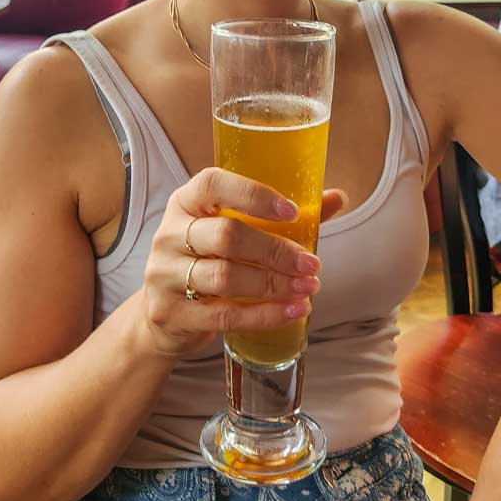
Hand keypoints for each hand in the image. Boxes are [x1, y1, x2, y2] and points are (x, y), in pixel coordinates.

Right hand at [138, 167, 344, 358]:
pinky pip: (224, 316)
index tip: (292, 210)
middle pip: (227, 236)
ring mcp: (165, 274)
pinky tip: (293, 311)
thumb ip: (282, 215)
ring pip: (225, 278)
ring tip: (308, 288)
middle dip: (276, 251)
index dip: (254, 195)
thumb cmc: (208, 258)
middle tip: (312, 264)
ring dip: (273, 285)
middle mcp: (170, 233)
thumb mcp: (232, 227)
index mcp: (187, 201)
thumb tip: (337, 198)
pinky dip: (264, 315)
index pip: (214, 184)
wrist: (162, 313)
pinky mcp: (172, 313)